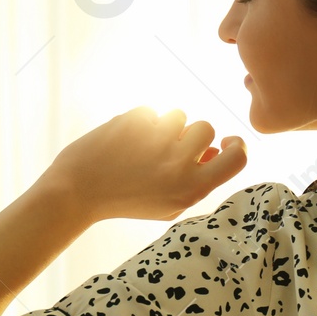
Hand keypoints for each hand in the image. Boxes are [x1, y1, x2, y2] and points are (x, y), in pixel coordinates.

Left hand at [42, 107, 247, 222]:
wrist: (78, 192)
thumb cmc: (127, 200)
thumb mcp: (169, 204)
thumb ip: (197, 180)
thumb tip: (213, 150)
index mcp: (192, 189)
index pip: (238, 158)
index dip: (237, 145)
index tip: (224, 142)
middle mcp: (179, 164)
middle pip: (206, 128)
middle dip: (190, 134)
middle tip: (167, 149)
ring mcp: (157, 140)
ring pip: (178, 115)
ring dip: (164, 127)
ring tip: (140, 147)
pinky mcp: (135, 121)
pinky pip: (150, 111)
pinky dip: (139, 123)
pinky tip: (122, 142)